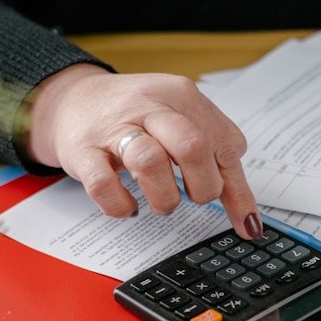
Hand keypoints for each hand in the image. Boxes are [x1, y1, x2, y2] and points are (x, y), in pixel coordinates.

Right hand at [24, 64, 262, 237]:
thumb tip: (247, 214)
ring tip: (163, 203)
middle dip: (202, 186)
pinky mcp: (82, 151)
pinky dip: (121, 205)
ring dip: (165, 197)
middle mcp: (149, 106)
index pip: (225, 144)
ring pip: (149, 162)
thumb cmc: (136, 117)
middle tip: (194, 196)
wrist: (73, 100)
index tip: (246, 223)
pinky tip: (129, 206)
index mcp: (182, 97)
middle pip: (192, 147)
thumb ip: (215, 159)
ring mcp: (113, 128)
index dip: (238, 191)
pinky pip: (103, 185)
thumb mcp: (181, 122)